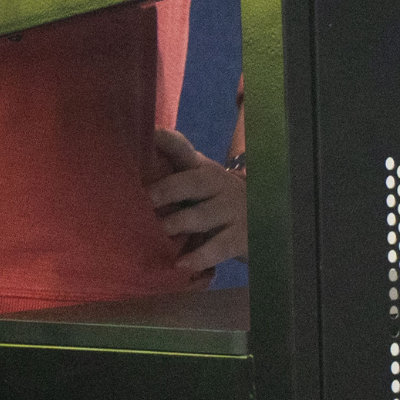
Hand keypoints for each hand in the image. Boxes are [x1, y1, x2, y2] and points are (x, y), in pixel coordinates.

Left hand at [149, 127, 246, 276]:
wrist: (262, 217)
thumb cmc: (215, 198)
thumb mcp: (199, 180)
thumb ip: (173, 170)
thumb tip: (136, 159)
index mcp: (201, 168)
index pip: (182, 149)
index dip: (167, 140)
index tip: (151, 134)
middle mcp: (216, 184)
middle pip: (193, 182)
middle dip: (169, 189)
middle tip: (146, 199)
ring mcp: (229, 210)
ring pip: (203, 216)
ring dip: (181, 223)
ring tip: (161, 231)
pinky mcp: (238, 237)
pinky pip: (217, 248)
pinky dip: (199, 257)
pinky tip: (181, 264)